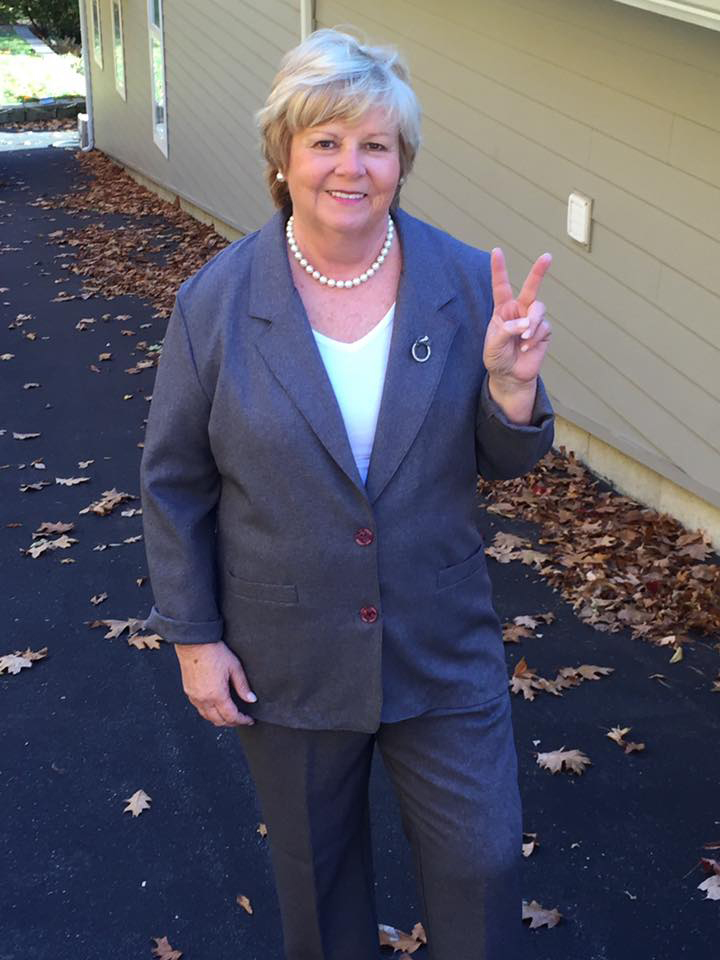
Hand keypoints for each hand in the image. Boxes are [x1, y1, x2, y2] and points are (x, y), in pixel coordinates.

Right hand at [174, 641, 255, 726]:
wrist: (194, 642)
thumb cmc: (213, 652)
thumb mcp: (234, 667)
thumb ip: (243, 686)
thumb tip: (251, 699)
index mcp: (217, 695)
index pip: (231, 716)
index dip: (242, 720)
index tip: (249, 720)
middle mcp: (203, 699)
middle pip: (218, 721)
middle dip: (231, 723)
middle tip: (241, 719)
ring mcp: (194, 697)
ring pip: (207, 717)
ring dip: (219, 720)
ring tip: (230, 715)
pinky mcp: (188, 692)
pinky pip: (199, 709)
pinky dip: (209, 712)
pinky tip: (215, 707)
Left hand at [482, 247, 552, 385]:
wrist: (510, 376)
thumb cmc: (497, 358)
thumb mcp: (494, 344)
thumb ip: (507, 330)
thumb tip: (526, 323)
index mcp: (503, 310)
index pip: (501, 286)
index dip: (499, 269)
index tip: (496, 251)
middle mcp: (519, 311)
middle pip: (531, 287)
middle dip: (539, 271)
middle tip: (547, 256)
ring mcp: (533, 320)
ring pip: (539, 309)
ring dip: (532, 323)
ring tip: (523, 339)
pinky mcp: (543, 332)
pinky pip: (543, 328)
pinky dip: (534, 338)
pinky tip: (526, 349)